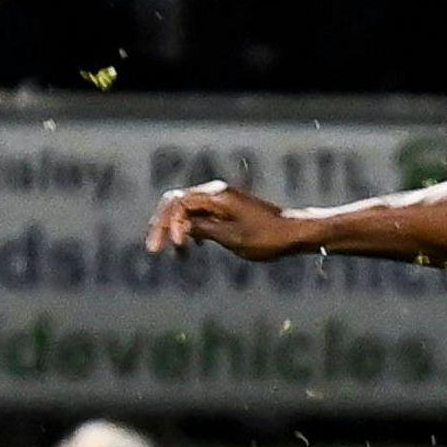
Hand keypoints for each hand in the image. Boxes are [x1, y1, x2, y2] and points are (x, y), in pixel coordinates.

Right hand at [147, 181, 302, 259]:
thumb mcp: (232, 237)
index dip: (169, 225)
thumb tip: (180, 228)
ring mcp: (220, 199)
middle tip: (153, 249)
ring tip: (172, 253)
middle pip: (176, 203)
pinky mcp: (225, 208)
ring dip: (175, 229)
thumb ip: (204, 229)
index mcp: (217, 197)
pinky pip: (198, 214)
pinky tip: (191, 247)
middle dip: (162, 225)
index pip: (178, 203)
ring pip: (185, 209)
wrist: (293, 233)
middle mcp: (216, 193)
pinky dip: (189, 229)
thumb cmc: (267, 237)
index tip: (176, 248)